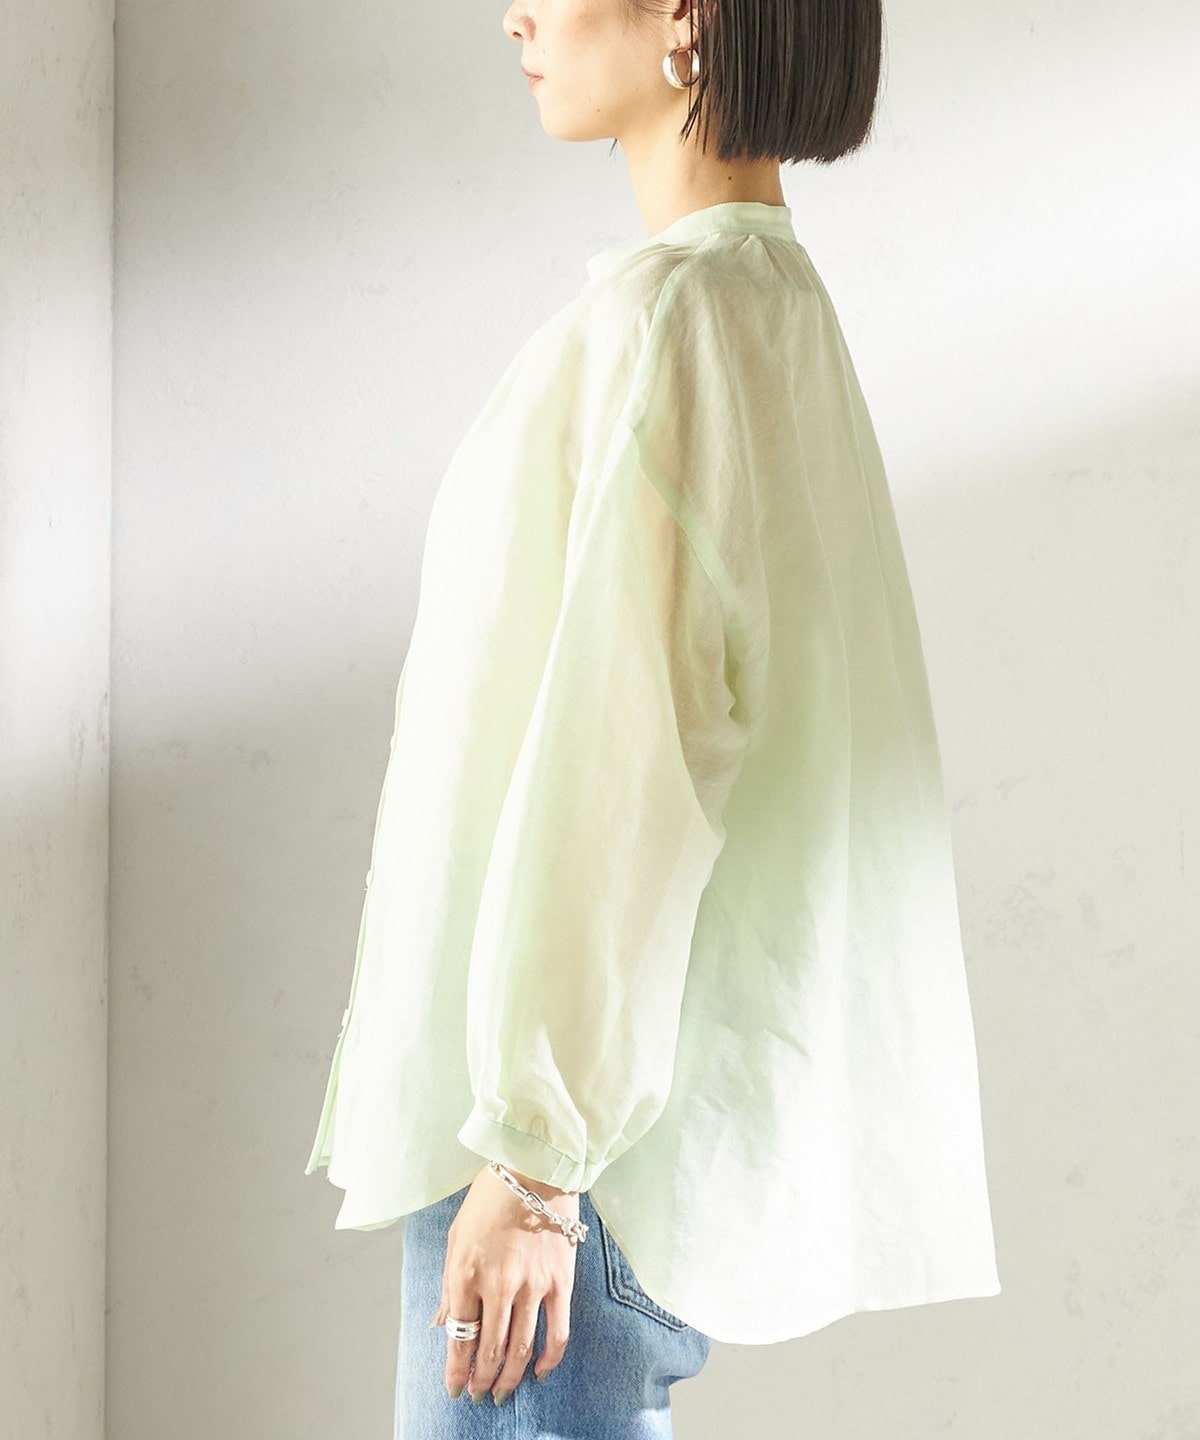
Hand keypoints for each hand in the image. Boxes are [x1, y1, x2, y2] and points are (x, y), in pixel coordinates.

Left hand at [432, 1163, 580, 1403]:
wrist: (534, 1169)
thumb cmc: (489, 1199)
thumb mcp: (456, 1237)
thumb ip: (450, 1286)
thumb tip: (442, 1324)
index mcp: (466, 1273)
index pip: (459, 1338)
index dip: (456, 1372)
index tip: (454, 1390)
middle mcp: (498, 1285)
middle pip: (489, 1351)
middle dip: (481, 1381)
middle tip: (478, 1396)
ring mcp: (532, 1286)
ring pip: (520, 1350)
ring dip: (509, 1378)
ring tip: (503, 1393)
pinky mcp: (560, 1282)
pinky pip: (557, 1333)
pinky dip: (549, 1360)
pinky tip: (540, 1372)